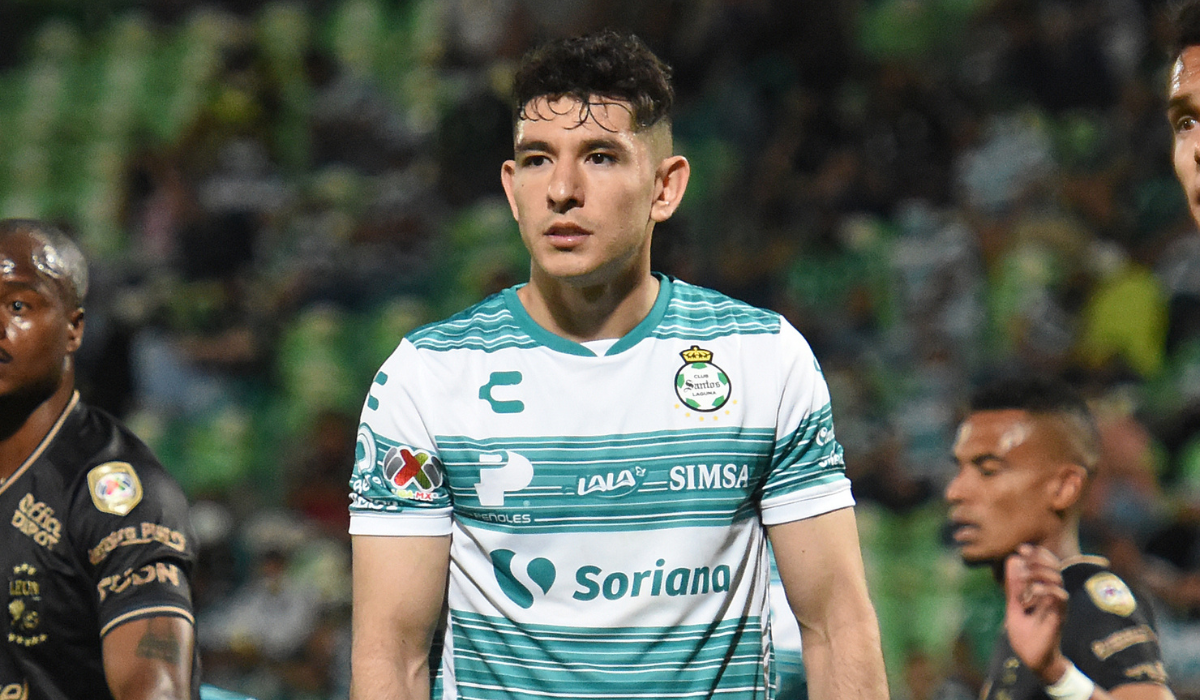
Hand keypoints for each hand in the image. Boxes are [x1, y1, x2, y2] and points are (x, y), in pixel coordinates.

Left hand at [1004, 544, 1070, 684]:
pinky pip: (1060, 596)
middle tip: (1023, 558)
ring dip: (1038, 573)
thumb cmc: (1025, 635)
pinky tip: (1033, 593)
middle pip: (1054, 566)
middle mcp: (1053, 595)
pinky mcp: (1059, 616)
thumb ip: (1013, 587)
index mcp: (1042, 591)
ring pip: (1057, 577)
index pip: (1046, 565)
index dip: (1037, 554)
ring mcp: (1057, 605)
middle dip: (1037, 558)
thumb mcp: (1014, 607)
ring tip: (1024, 579)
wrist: (1033, 659)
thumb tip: (1011, 563)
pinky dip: (1046, 590)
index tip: (1021, 549)